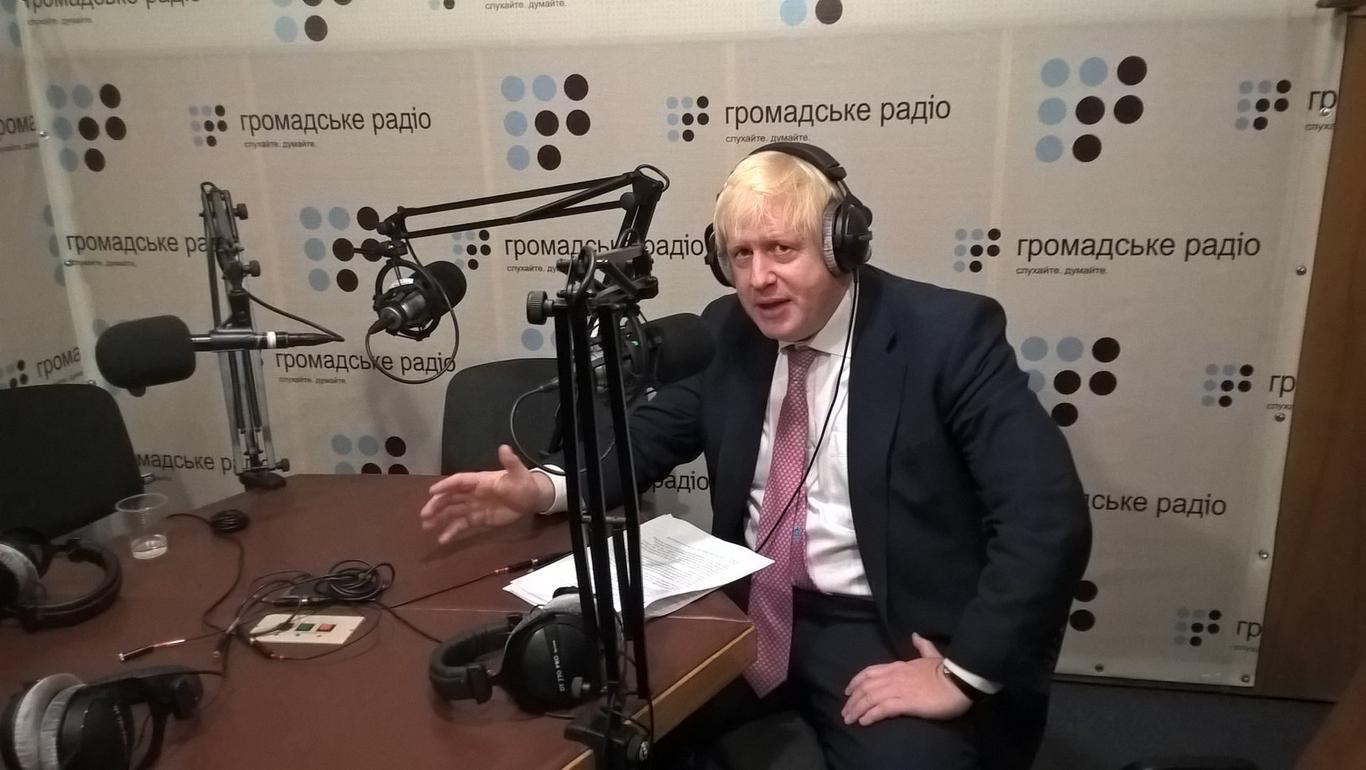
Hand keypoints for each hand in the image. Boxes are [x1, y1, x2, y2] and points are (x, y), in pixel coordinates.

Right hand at [419, 445, 553, 543]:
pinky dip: (452, 531)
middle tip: (424, 514)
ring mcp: (474, 507)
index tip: (432, 491)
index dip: (446, 485)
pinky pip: (462, 525)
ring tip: (426, 526)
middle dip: (437, 505)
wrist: (532, 499)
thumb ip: (510, 462)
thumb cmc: (523, 483)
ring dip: (439, 518)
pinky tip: (443, 540)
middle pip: (451, 498)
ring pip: (453, 512)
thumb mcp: (518, 473)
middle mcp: (472, 493)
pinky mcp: (478, 519)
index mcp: (479, 480)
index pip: (459, 481)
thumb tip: (504, 448)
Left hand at [841, 633, 972, 725]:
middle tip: (845, 712)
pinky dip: (871, 715)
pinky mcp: (906, 703)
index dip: (855, 682)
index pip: (869, 672)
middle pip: (865, 687)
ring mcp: (898, 689)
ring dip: (857, 710)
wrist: (959, 681)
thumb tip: (915, 635)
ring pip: (870, 698)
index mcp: (898, 666)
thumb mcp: (932, 655)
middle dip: (852, 700)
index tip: (847, 692)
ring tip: (850, 720)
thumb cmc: (946, 671)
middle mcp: (894, 676)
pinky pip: (882, 709)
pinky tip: (864, 722)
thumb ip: (922, 646)